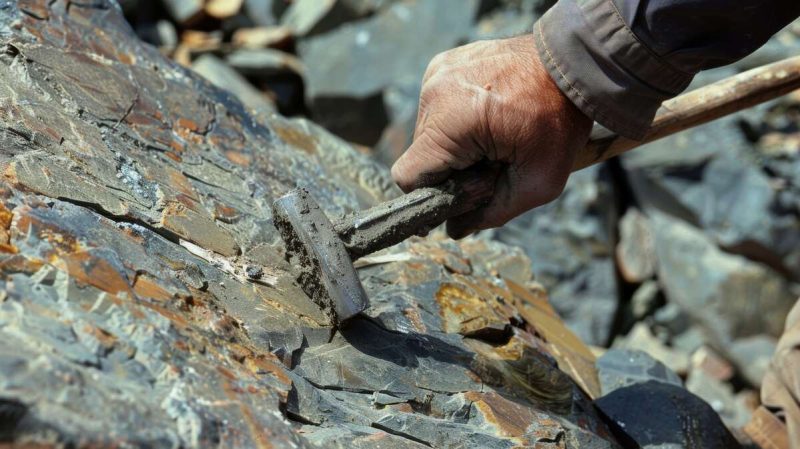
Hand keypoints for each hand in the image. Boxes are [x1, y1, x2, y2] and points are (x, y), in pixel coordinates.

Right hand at [391, 34, 591, 237]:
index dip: (430, 196)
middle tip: (492, 166)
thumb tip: (454, 230)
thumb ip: (492, 214)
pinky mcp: (446, 63)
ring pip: (428, 132)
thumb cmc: (561, 120)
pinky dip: (458, 121)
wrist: (575, 64)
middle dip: (452, 170)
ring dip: (455, 145)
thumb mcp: (538, 182)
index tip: (456, 201)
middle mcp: (435, 92)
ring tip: (494, 139)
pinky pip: (438, 107)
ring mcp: (438, 73)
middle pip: (421, 156)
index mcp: (451, 120)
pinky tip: (489, 118)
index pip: (409, 176)